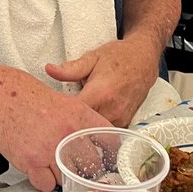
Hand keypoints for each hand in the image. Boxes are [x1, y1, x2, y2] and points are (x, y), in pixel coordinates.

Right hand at [0, 70, 112, 191]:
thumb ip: (85, 125)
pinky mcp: (32, 162)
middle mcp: (69, 132)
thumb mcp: (67, 104)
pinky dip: (42, 181)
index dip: (110, 155)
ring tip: (48, 159)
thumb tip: (102, 148)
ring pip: (69, 178)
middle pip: (92, 166)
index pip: (111, 143)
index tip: (107, 161)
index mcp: (82, 116)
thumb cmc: (29, 100)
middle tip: (70, 162)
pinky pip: (47, 186)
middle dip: (83, 168)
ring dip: (61, 175)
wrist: (0, 96)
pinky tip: (37, 166)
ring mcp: (51, 149)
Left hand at [45, 33, 160, 127]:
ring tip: (71, 121)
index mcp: (101, 93)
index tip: (48, 115)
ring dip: (82, 130)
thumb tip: (49, 70)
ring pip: (94, 134)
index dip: (59, 117)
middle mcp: (112, 110)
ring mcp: (120, 119)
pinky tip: (86, 123)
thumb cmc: (118, 57)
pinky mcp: (125, 124)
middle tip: (55, 121)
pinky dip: (95, 131)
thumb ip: (70, 69)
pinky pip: (106, 134)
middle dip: (69, 126)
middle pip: (83, 128)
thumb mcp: (92, 57)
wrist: (144, 60)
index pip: (74, 115)